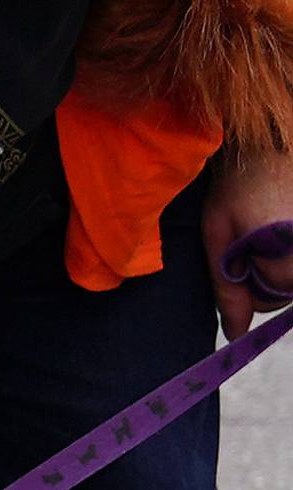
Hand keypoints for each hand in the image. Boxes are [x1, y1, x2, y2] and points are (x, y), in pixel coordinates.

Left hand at [202, 146, 292, 337]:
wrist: (263, 140)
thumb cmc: (235, 185)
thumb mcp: (218, 238)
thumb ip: (227, 289)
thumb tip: (236, 335)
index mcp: (287, 254)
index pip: (267, 301)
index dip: (244, 287)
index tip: (235, 253)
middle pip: (284, 291)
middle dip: (261, 277)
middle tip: (247, 239)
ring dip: (276, 264)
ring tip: (261, 229)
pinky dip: (285, 252)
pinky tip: (277, 229)